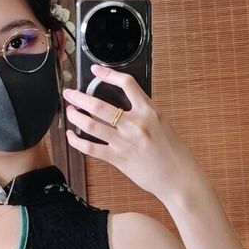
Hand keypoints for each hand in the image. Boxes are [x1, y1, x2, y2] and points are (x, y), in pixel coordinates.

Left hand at [63, 66, 201, 206]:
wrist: (178, 178)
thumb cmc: (173, 152)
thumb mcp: (162, 124)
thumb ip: (143, 114)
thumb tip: (123, 108)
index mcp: (149, 111)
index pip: (127, 84)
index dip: (108, 74)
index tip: (96, 70)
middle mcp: (135, 124)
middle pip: (99, 106)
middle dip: (79, 98)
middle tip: (69, 94)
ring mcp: (125, 142)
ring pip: (91, 125)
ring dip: (75, 116)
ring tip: (69, 111)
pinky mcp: (118, 159)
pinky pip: (91, 148)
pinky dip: (77, 141)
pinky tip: (71, 135)